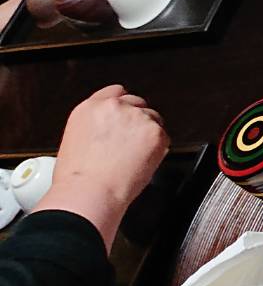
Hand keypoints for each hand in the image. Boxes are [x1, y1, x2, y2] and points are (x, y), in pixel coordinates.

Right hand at [34, 85, 168, 249]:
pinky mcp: (155, 132)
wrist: (90, 193)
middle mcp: (114, 107)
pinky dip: (158, 148)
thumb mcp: (76, 141)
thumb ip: (96, 126)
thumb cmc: (78, 178)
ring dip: (148, 134)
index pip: (115, 92)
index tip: (125, 117)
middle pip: (137, 103)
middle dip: (137, 121)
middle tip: (131, 144)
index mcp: (90, 108)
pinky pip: (164, 136)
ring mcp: (137, 118)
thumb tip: (109, 130)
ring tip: (133, 157)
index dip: (123, 106)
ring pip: (153, 119)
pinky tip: (142, 162)